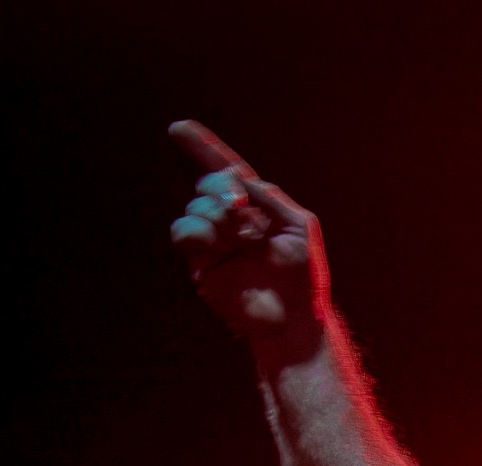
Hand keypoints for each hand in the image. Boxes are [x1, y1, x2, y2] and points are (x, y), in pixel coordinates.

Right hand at [168, 120, 327, 355]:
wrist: (292, 320)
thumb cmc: (303, 278)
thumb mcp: (299, 225)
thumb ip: (270, 195)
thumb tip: (239, 176)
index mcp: (257, 211)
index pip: (227, 173)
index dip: (203, 150)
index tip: (178, 129)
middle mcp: (234, 224)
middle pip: (210, 184)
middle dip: (222, 187)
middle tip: (240, 209)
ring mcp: (216, 243)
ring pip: (196, 207)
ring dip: (215, 214)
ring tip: (240, 238)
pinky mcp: (201, 264)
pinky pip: (183, 232)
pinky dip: (195, 230)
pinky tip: (214, 242)